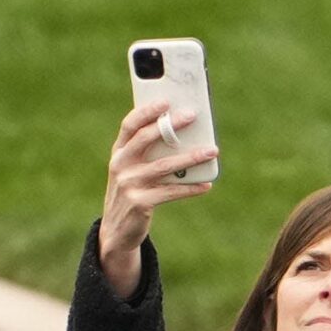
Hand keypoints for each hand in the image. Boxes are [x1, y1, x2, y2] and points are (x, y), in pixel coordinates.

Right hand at [101, 100, 217, 300]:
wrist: (117, 230)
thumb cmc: (133, 190)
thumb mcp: (133, 169)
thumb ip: (150, 151)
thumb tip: (188, 133)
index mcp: (119, 153)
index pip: (129, 126)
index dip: (146, 111)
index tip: (166, 101)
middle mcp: (120, 166)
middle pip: (145, 139)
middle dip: (170, 125)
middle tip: (193, 115)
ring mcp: (128, 185)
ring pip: (164, 166)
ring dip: (191, 157)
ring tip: (213, 151)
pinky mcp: (139, 203)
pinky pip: (171, 192)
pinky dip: (190, 188)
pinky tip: (206, 185)